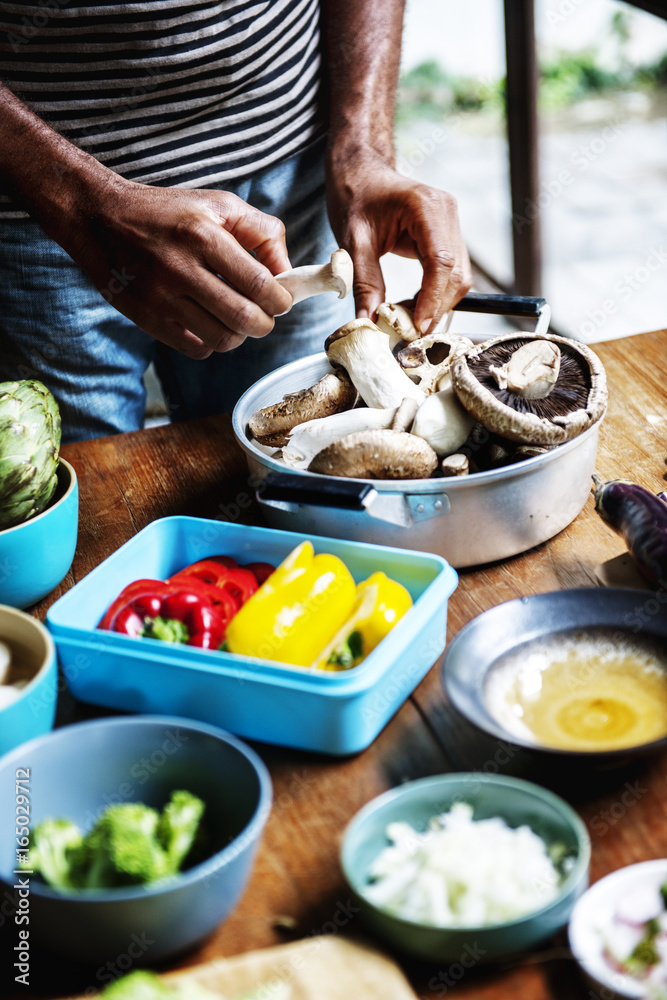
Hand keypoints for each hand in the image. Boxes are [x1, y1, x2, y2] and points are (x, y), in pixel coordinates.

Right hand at [63, 178, 293, 358]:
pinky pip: (196, 349)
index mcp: (204, 236)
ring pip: (222, 339)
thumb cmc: (169, 213)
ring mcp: (161, 297)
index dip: (281, 301)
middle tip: (264, 316)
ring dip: (239, 335)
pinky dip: (212, 344)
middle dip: (264, 323)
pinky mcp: (147, 318)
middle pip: (244, 318)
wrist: (100, 218)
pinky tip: (210, 324)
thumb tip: (286, 274)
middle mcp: (181, 268)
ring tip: (236, 319)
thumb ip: (262, 233)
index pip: (260, 285)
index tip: (282, 300)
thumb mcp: (219, 205)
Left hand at [326, 154, 471, 334]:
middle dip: (437, 306)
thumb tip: (369, 321)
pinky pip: (450, 272)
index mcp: (426, 207)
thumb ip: (364, 281)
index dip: (432, 299)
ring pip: (458, 276)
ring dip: (438, 303)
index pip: (441, 262)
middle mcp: (447, 212)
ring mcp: (451, 222)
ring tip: (409, 320)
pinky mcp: (448, 234)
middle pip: (456, 273)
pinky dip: (436, 293)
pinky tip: (415, 304)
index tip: (417, 326)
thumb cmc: (355, 196)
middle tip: (410, 332)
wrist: (360, 173)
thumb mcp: (353, 241)